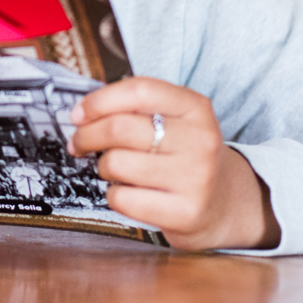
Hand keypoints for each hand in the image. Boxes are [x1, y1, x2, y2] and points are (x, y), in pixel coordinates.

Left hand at [68, 76, 279, 250]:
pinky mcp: (186, 212)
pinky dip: (114, 195)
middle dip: (87, 135)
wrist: (224, 204)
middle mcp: (200, 140)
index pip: (139, 90)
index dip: (99, 100)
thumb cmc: (185, 157)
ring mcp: (196, 178)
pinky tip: (128, 192)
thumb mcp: (175, 121)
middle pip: (120, 128)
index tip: (78, 114)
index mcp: (196, 108)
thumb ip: (135, 109)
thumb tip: (81, 114)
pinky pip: (123, 198)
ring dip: (103, 167)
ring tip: (114, 169)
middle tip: (80, 143)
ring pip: (116, 164)